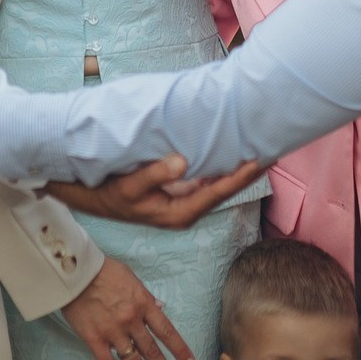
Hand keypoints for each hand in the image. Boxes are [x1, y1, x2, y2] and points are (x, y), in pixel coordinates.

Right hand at [47, 155, 265, 229]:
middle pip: (222, 189)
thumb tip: (182, 161)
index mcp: (178, 212)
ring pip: (215, 184)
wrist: (91, 197)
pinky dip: (217, 166)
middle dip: (244, 171)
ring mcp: (181, 201)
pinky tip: (228, 152)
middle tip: (270, 148)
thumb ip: (155, 174)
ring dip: (233, 167)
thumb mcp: (129, 187)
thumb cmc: (109, 194)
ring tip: (255, 146)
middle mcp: (185, 209)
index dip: (238, 177)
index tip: (257, 160)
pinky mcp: (176, 192)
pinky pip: (204, 179)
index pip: (216, 192)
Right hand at [61, 257, 194, 359]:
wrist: (76, 271)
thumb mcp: (131, 277)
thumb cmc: (104, 270)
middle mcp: (132, 321)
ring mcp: (113, 332)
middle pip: (152, 352)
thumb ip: (146, 296)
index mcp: (143, 304)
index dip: (180, 350)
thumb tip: (161, 307)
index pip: (167, 331)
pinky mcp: (94, 338)